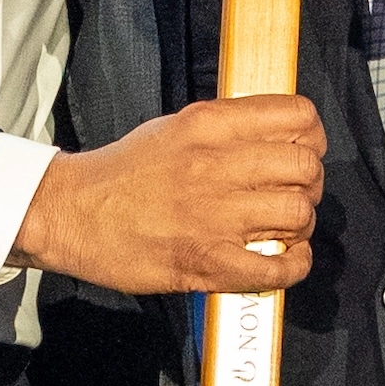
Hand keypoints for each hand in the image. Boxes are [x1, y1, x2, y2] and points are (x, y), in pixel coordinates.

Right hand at [9, 93, 325, 292]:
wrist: (71, 213)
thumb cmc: (124, 171)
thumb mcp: (175, 127)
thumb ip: (226, 127)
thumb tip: (277, 133)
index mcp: (208, 126)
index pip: (296, 117)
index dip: (313, 135)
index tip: (306, 148)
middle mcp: (215, 166)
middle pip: (304, 167)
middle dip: (310, 182)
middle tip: (295, 192)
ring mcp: (213, 218)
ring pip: (299, 214)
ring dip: (301, 224)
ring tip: (285, 228)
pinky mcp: (207, 264)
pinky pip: (277, 268)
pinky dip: (294, 265)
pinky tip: (285, 258)